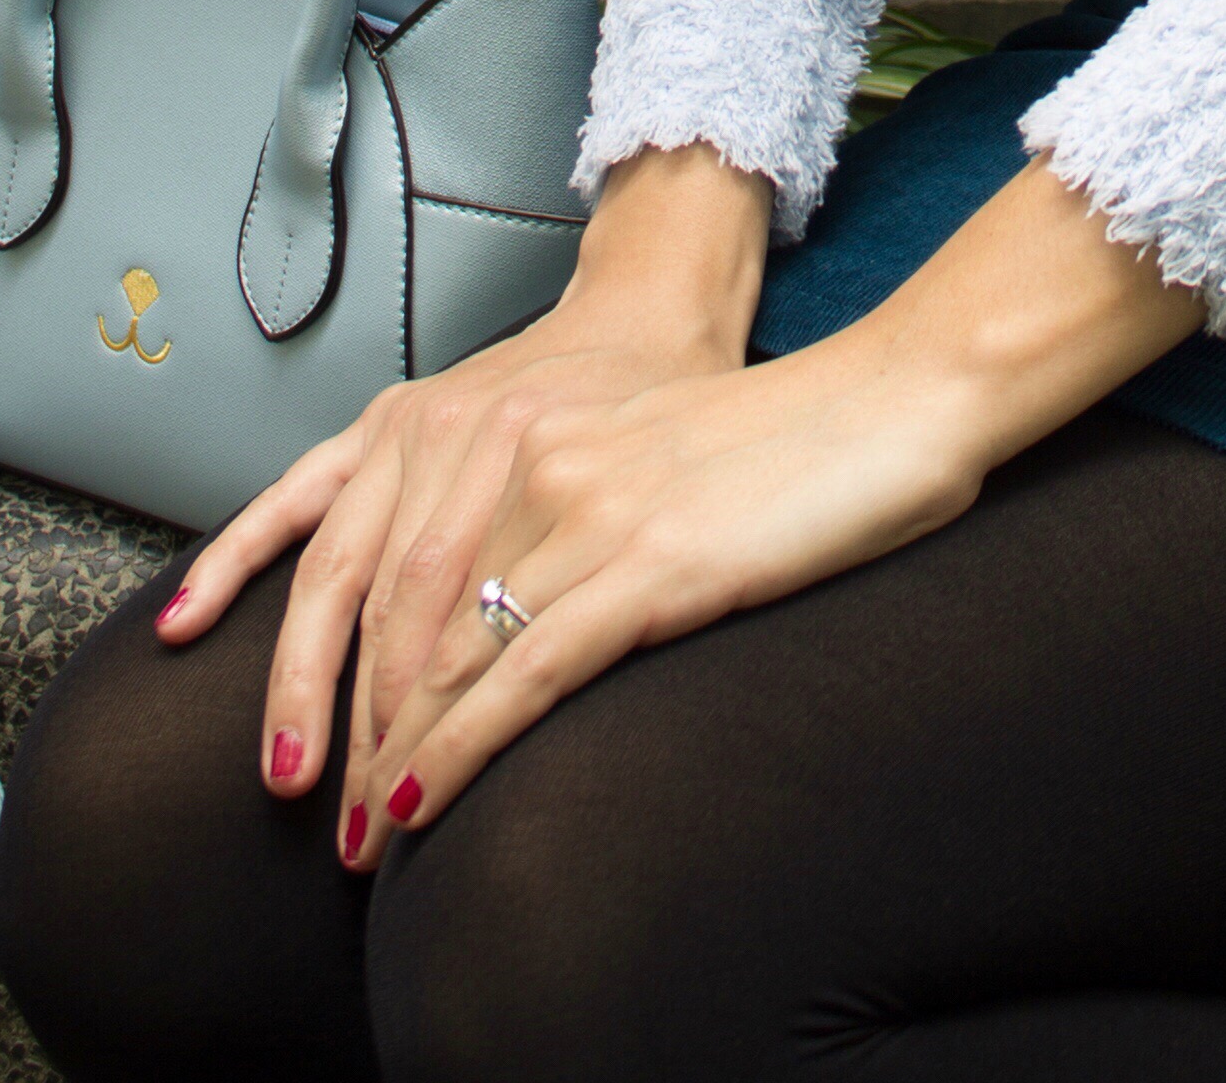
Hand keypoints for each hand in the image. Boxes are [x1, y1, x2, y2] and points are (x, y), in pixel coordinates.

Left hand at [157, 142, 772, 809]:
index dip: (350, 660)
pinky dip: (460, 747)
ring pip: (450, 653)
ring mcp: (592, 513)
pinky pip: (525, 675)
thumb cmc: (793, 435)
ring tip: (367, 832)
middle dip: (352, 723)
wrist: (898, 394)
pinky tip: (424, 797)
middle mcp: (541, 462)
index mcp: (533, 432)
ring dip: (393, 756)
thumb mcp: (647, 450)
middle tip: (327, 810)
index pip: (402, 560)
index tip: (328, 736)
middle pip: (403, 611)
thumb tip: (521, 598)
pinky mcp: (650, 567)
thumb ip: (573, 504)